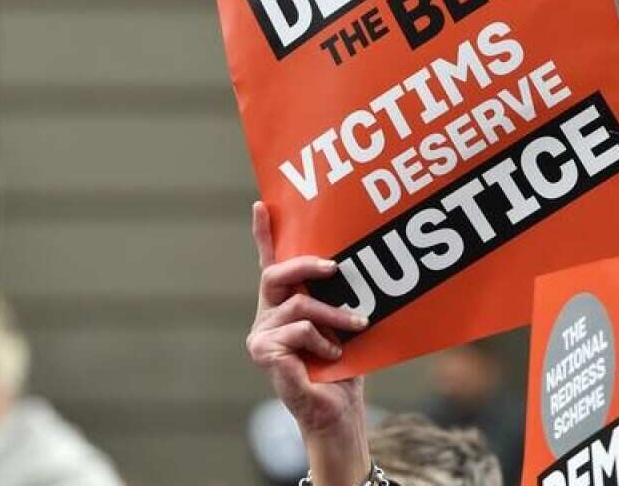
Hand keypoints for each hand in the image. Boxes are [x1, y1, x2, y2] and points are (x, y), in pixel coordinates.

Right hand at [246, 201, 370, 484]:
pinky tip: (333, 357)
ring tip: (357, 326)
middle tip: (335, 267)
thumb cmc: (343, 370)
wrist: (338, 414)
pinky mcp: (264, 354)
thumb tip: (355, 264)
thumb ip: (340, 299)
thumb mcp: (345, 325)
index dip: (265, 234)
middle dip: (306, 264)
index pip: (271, 264)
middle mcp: (267, 317)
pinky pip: (298, 331)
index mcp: (283, 306)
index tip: (263, 204)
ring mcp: (261, 337)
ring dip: (334, 314)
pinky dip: (322, 342)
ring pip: (298, 305)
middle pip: (276, 275)